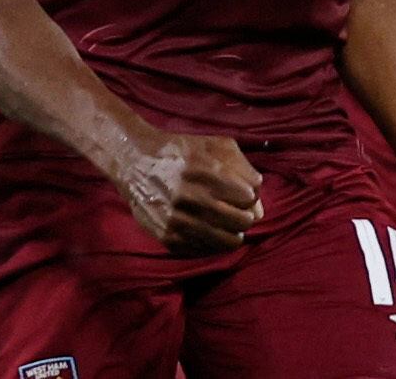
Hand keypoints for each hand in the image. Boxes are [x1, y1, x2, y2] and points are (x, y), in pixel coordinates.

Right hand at [111, 129, 263, 255]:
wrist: (135, 162)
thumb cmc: (182, 151)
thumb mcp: (215, 145)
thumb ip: (243, 170)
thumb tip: (260, 207)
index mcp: (203, 169)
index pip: (248, 196)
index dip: (251, 196)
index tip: (243, 193)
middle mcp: (189, 196)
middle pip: (242, 220)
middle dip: (246, 216)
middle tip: (238, 211)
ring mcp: (177, 220)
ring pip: (227, 240)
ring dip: (234, 232)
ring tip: (228, 223)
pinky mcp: (167, 237)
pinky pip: (206, 250)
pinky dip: (213, 243)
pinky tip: (209, 229)